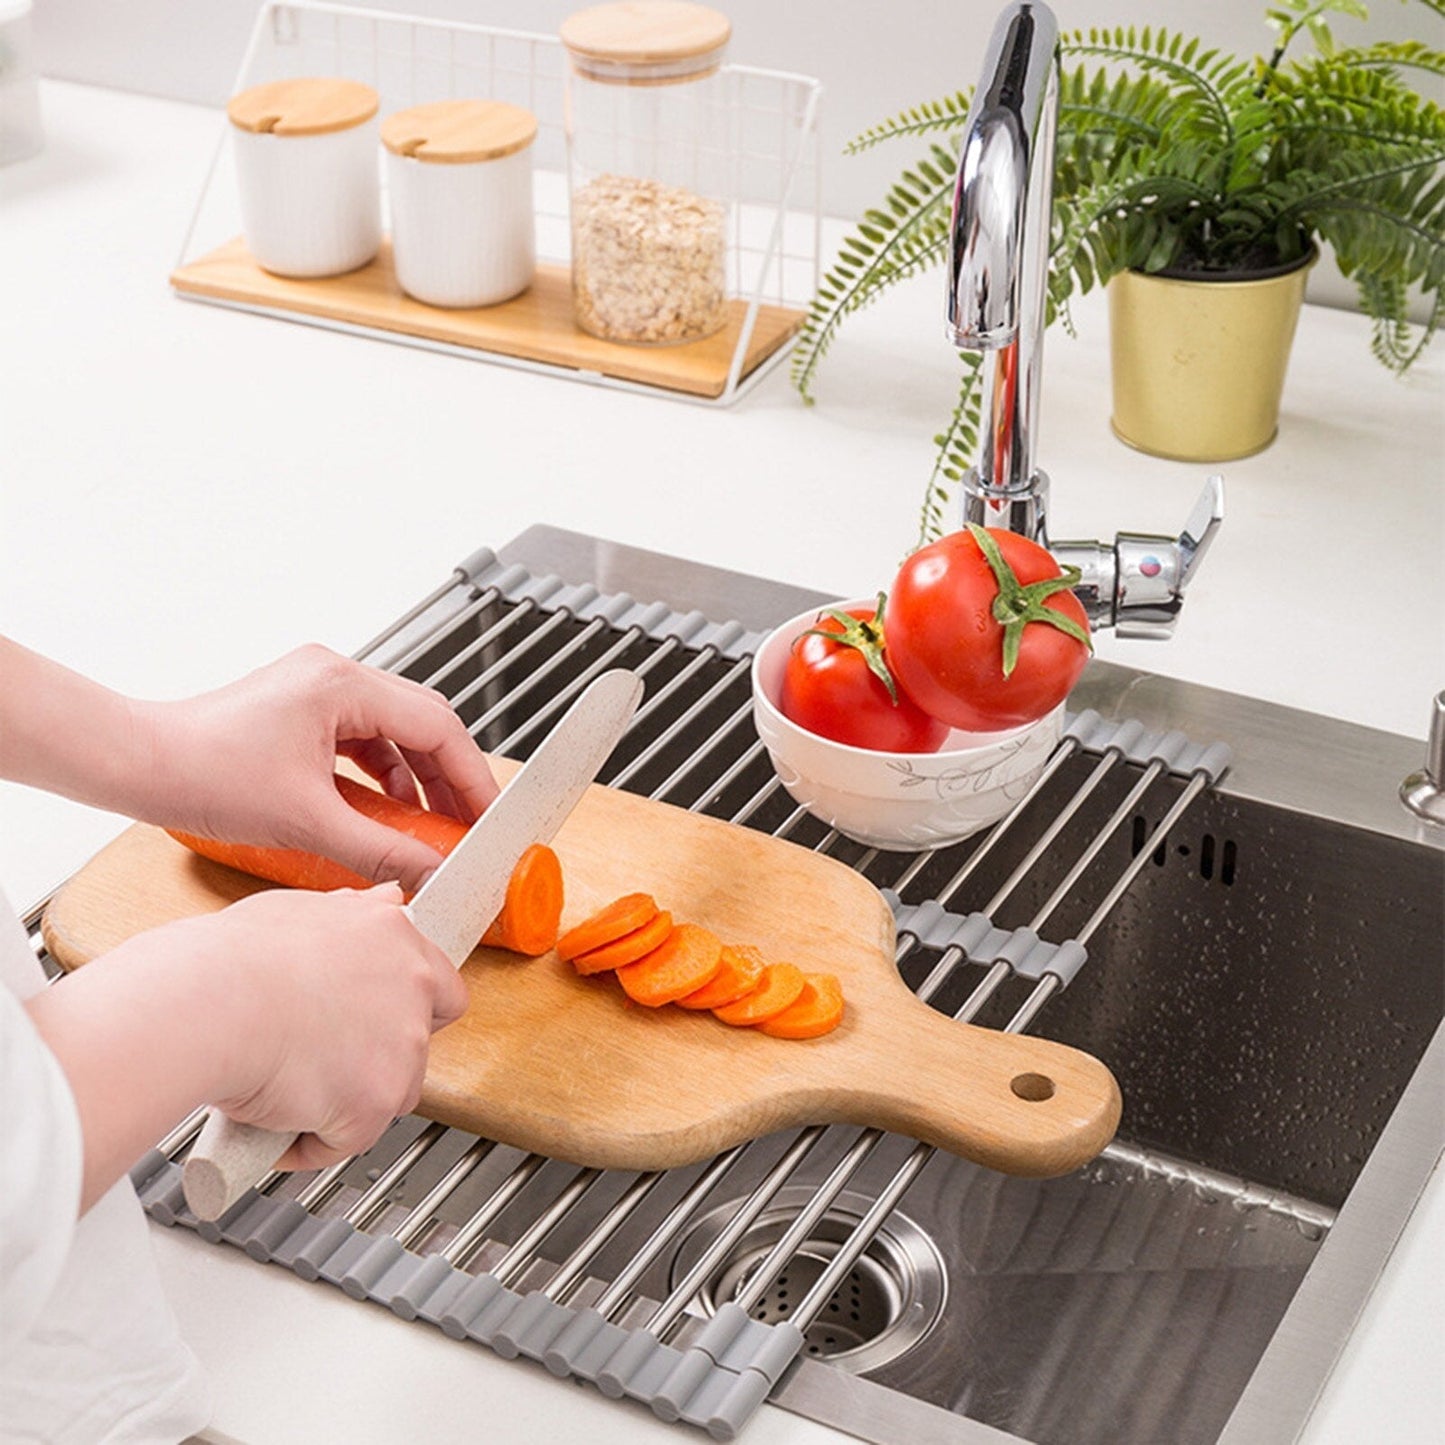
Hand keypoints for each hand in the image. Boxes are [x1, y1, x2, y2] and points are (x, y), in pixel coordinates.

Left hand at [132, 645, 497, 892]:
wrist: (136, 763)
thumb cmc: (202, 774)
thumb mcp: (305, 821)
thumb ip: (380, 849)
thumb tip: (430, 873)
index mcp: (342, 685)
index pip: (438, 726)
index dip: (472, 776)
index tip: (489, 817)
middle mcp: (334, 675)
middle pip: (424, 722)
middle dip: (451, 776)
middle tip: (469, 824)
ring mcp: (317, 688)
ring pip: (396, 730)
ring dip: (419, 777)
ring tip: (431, 826)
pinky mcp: (302, 708)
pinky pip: (364, 738)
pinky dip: (384, 774)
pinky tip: (388, 812)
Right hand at [193, 884, 469, 1168]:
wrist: (205, 1003)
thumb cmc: (229, 959)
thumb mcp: (299, 909)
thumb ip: (353, 914)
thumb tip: (384, 901)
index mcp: (393, 935)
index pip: (440, 986)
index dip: (409, 1012)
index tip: (376, 1024)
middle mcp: (411, 987)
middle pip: (418, 1044)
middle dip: (378, 1060)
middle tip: (325, 1061)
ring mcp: (401, 1046)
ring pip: (389, 1095)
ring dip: (350, 1102)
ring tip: (293, 1093)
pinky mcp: (375, 1102)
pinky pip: (348, 1138)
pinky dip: (313, 1142)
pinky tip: (276, 1127)